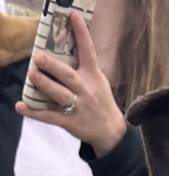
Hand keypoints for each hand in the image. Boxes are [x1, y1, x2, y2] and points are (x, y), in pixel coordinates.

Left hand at [15, 12, 125, 157]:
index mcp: (93, 76)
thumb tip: (64, 48)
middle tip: (39, 57)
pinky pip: (50, 116)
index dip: (81, 33)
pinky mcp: (70, 122)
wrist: (110, 132)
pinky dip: (35, 113)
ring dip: (45, 85)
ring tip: (33, 75)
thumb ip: (83, 67)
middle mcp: (86, 90)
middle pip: (68, 76)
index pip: (88, 52)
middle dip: (53, 66)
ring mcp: (78, 107)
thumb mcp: (98, 81)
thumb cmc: (101, 101)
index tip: (73, 16)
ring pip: (59, 95)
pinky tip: (21, 106)